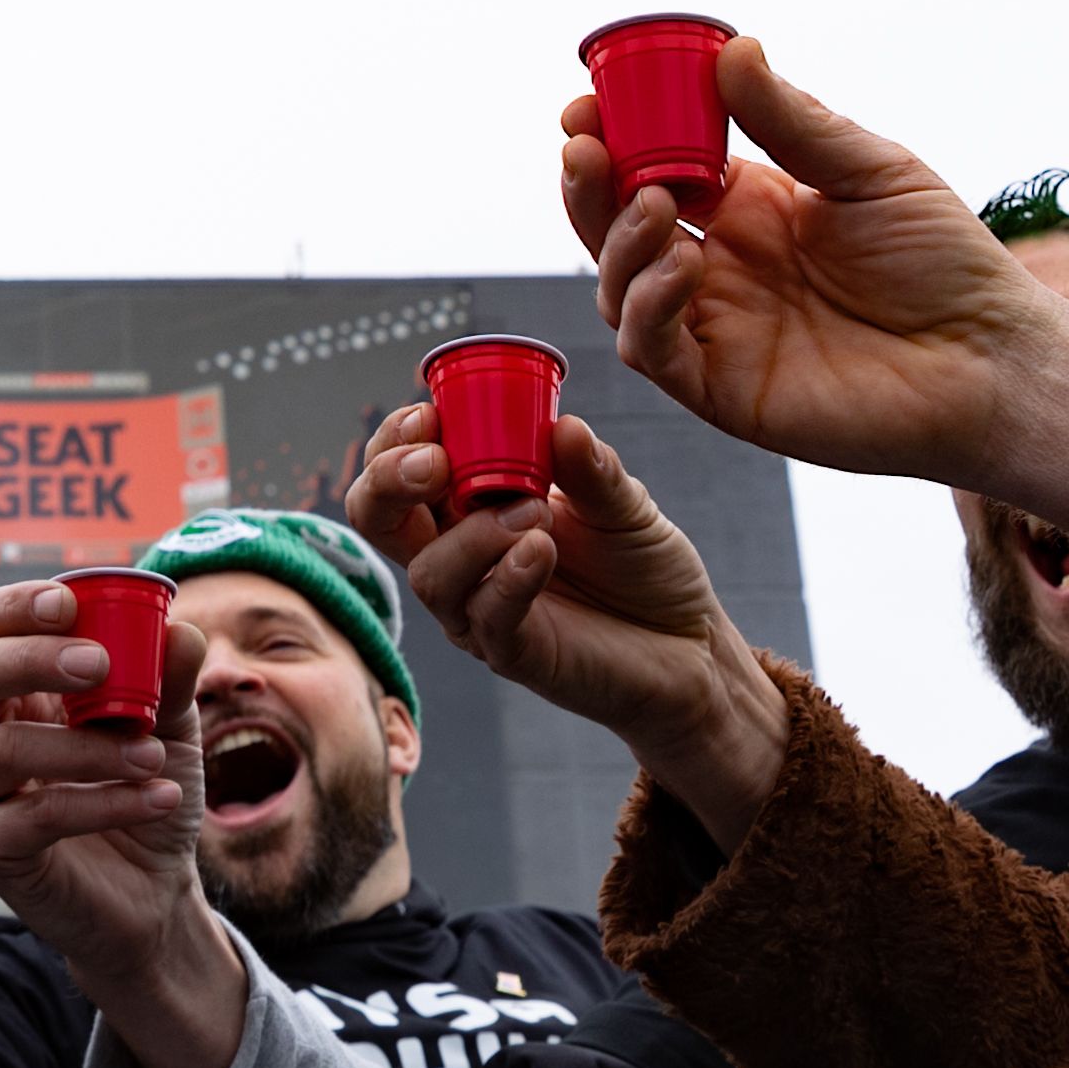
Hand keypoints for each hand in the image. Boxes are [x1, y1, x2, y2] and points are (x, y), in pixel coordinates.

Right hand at [0, 577, 242, 1067]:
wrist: (154, 890)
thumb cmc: (144, 791)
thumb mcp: (170, 729)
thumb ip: (169, 681)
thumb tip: (182, 631)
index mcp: (10, 687)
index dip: (15, 607)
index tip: (67, 601)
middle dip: (33, 659)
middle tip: (99, 664)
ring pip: (8, 749)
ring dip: (90, 748)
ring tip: (154, 756)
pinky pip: (33, 816)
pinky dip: (101, 804)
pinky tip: (157, 798)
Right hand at [350, 400, 785, 839]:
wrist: (690, 645)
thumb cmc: (644, 568)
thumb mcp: (623, 502)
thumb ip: (590, 468)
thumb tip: (564, 425)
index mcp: (471, 508)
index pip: (398, 471)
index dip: (396, 441)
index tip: (431, 413)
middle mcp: (461, 558)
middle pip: (378, 520)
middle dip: (388, 481)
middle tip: (436, 461)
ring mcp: (480, 610)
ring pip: (429, 574)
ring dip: (473, 534)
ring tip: (536, 512)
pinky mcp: (513, 654)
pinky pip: (486, 618)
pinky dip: (507, 578)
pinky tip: (540, 550)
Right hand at [552, 44, 1068, 485]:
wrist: (990, 358)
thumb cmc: (943, 263)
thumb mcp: (868, 170)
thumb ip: (793, 120)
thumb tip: (731, 48)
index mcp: (747, 207)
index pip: (653, 165)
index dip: (613, 137)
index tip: (587, 104)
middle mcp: (719, 266)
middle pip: (616, 224)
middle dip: (588, 184)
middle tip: (585, 144)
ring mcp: (716, 329)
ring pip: (620, 286)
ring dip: (617, 241)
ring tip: (654, 201)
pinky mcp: (723, 389)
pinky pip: (655, 350)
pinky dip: (649, 306)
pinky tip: (683, 267)